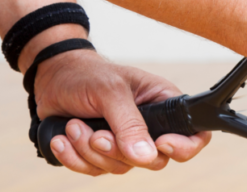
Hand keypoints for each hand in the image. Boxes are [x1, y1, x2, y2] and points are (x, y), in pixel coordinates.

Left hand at [33, 50, 211, 175]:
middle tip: (97, 133)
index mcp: (163, 103)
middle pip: (154, 159)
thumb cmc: (87, 75)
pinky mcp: (103, 154)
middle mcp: (150, 126)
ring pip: (121, 167)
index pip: (195, 134)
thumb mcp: (111, 92)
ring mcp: (126, 143)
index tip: (160, 144)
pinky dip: (75, 158)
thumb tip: (147, 156)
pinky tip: (63, 138)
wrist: (52, 79)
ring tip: (74, 125)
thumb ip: (130, 124)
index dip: (184, 146)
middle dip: (119, 150)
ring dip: (90, 151)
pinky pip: (96, 171)